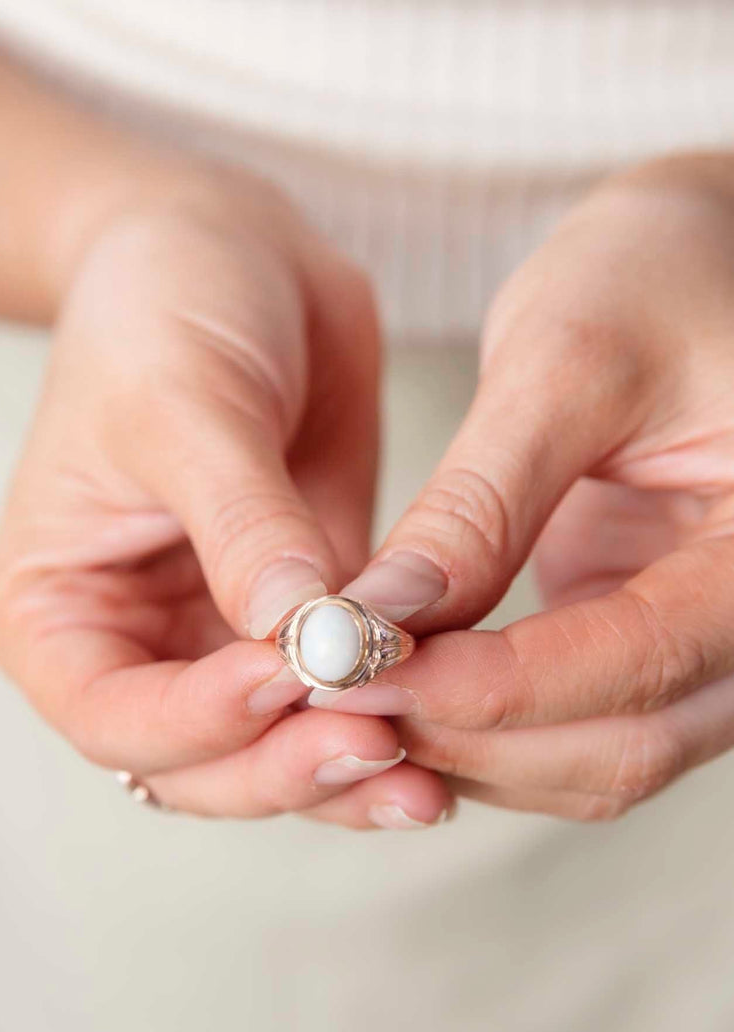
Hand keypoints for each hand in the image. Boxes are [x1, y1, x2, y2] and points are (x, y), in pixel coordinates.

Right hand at [0, 177, 450, 828]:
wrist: (235, 257)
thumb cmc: (165, 312)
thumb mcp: (183, 406)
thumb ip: (242, 526)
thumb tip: (300, 634)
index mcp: (58, 613)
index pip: (116, 716)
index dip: (200, 719)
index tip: (286, 674)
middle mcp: (136, 649)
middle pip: (203, 764)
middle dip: (288, 765)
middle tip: (381, 743)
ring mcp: (222, 645)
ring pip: (278, 752)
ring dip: (348, 768)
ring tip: (430, 776)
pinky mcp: (302, 625)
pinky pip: (341, 700)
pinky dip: (389, 719)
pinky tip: (451, 724)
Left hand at [313, 156, 733, 819]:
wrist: (697, 269)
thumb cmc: (659, 277)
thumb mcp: (568, 362)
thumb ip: (480, 504)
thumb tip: (376, 623)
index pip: (640, 658)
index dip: (492, 686)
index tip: (363, 673)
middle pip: (624, 743)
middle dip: (471, 736)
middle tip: (339, 699)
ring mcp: (714, 645)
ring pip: (596, 758)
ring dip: (471, 748)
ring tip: (355, 697)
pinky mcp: (657, 642)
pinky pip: (578, 726)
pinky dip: (488, 726)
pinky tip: (404, 689)